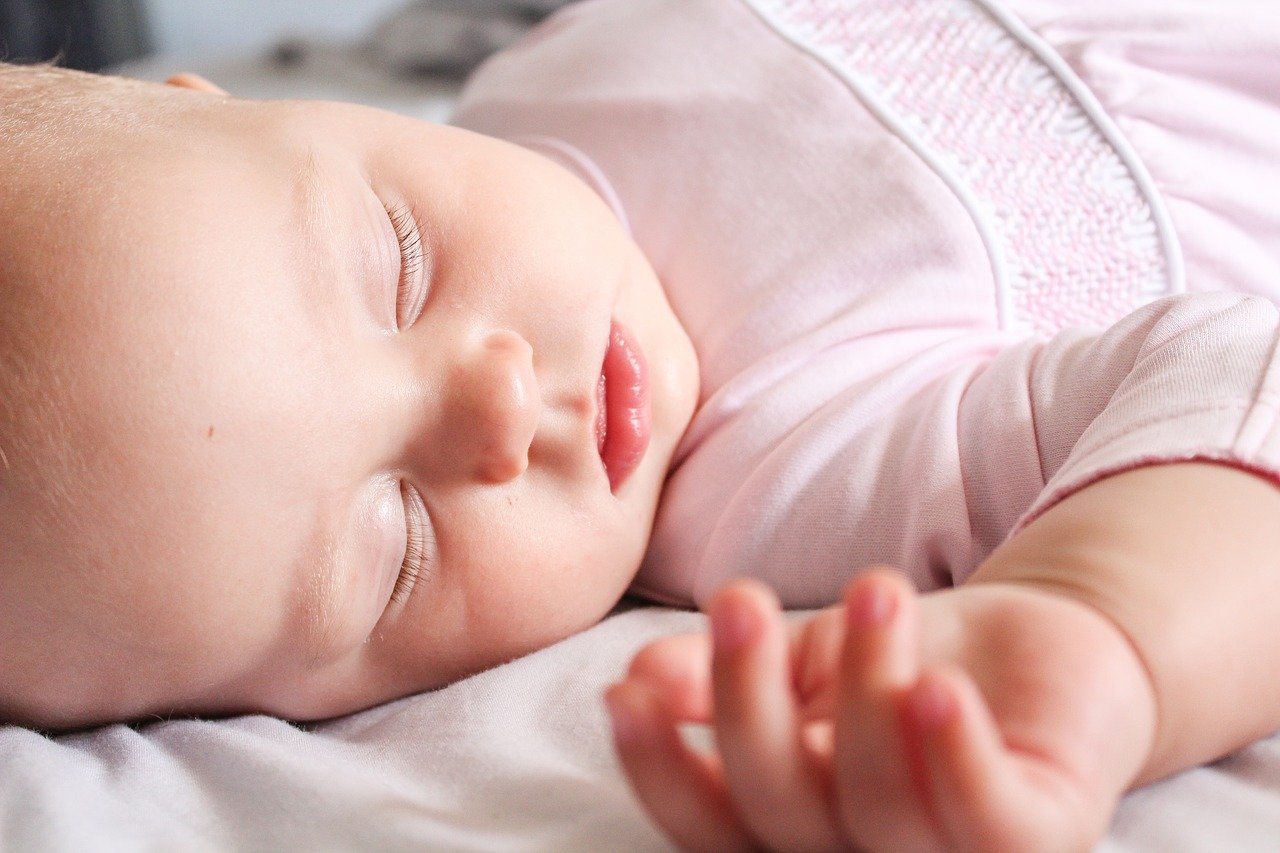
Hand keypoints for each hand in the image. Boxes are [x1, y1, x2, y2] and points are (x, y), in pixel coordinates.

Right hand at [605, 571, 1151, 851]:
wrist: (1034, 644)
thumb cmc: (899, 658)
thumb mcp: (797, 658)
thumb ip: (718, 672)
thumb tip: (636, 676)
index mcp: (793, 818)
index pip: (707, 821)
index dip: (659, 769)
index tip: (625, 693)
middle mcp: (857, 850)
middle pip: (778, 807)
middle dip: (747, 699)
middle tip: (741, 599)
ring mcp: (949, 850)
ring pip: (878, 804)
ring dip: (865, 688)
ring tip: (878, 590)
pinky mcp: (1038, 832)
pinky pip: (989, 821)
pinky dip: (955, 756)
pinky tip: (937, 685)